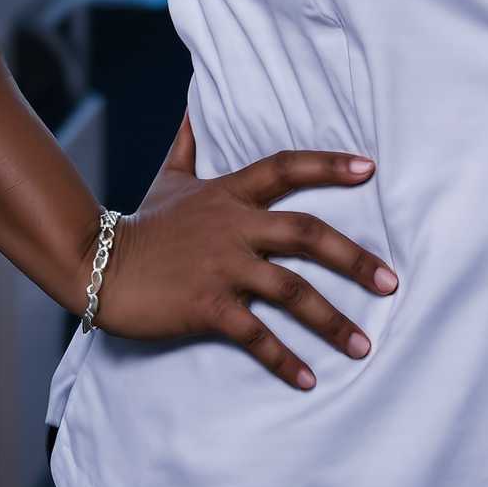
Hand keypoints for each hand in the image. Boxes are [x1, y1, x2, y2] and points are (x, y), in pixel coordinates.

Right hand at [97, 107, 397, 390]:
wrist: (96, 264)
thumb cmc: (139, 224)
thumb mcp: (167, 179)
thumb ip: (187, 145)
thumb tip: (192, 107)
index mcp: (230, 195)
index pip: (286, 168)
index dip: (329, 165)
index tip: (370, 168)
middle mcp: (234, 227)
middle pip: (308, 234)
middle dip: (355, 258)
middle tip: (392, 281)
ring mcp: (222, 266)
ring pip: (292, 290)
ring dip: (332, 320)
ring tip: (363, 345)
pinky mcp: (207, 305)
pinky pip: (256, 334)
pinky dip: (284, 359)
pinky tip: (308, 380)